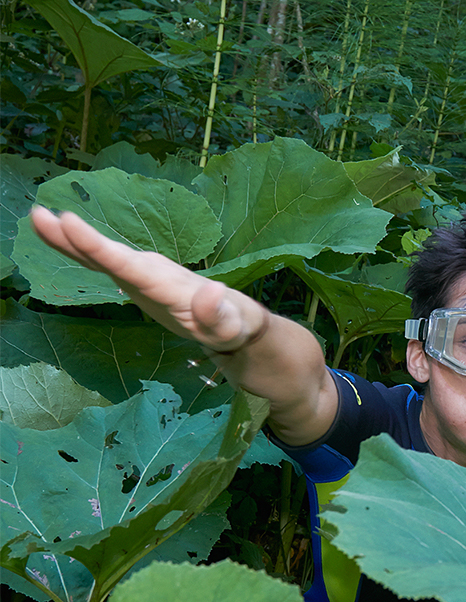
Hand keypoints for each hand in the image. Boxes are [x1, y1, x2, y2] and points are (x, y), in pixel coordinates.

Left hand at [30, 206, 336, 443]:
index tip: (68, 224)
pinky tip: (84, 241)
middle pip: (112, 267)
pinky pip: (129, 268)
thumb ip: (222, 318)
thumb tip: (206, 294)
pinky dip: (105, 253)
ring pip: (116, 267)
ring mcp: (159, 292)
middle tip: (39, 217)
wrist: (258, 354)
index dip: (97, 248)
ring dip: (82, 246)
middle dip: (76, 245)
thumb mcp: (242, 331)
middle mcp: (158, 294)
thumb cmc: (252, 340)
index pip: (129, 270)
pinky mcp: (165, 289)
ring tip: (48, 221)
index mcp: (171, 298)